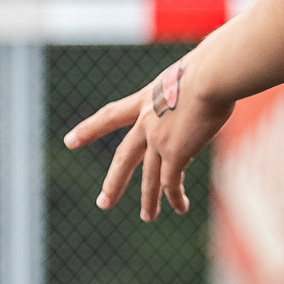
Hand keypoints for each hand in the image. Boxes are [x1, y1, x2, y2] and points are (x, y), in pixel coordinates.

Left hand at [63, 55, 235, 219]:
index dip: (90, 128)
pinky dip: (174, 197)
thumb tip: (208, 103)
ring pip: (150, 177)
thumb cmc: (215, 66)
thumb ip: (192, 92)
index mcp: (146, 99)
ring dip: (150, 199)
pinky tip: (178, 209)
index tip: (68, 141)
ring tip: (147, 217)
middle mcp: (146, 122)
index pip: (110, 115)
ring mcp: (158, 139)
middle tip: (103, 202)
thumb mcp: (194, 75)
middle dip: (114, 181)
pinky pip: (172, 182)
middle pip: (126, 157)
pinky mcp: (175, 153)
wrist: (212, 75)